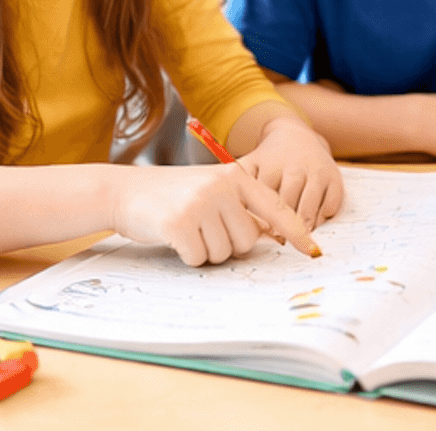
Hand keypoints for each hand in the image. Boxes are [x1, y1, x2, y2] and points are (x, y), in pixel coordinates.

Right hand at [110, 164, 320, 265]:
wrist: (124, 190)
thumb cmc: (172, 195)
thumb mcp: (210, 188)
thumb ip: (240, 206)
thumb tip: (271, 236)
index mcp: (236, 176)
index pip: (276, 207)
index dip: (296, 232)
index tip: (312, 251)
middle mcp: (222, 186)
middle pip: (248, 240)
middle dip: (228, 245)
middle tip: (204, 230)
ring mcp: (201, 203)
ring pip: (224, 252)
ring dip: (207, 251)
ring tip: (188, 229)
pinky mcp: (180, 223)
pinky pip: (200, 259)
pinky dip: (188, 256)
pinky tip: (174, 237)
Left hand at [236, 115, 343, 229]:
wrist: (297, 136)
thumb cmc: (270, 159)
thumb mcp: (251, 164)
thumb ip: (238, 185)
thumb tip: (230, 214)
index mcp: (272, 165)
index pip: (266, 198)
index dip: (263, 219)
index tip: (260, 233)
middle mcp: (296, 167)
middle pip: (289, 203)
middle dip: (282, 226)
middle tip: (278, 241)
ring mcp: (317, 172)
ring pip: (310, 206)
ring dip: (303, 226)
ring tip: (297, 239)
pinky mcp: (335, 178)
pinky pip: (331, 204)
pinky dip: (323, 218)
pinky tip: (314, 226)